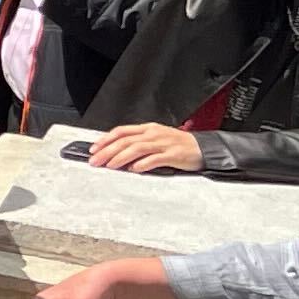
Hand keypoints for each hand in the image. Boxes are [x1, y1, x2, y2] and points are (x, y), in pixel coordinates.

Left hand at [83, 126, 202, 174]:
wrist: (204, 148)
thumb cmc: (179, 145)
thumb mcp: (156, 139)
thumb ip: (138, 144)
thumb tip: (116, 154)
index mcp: (148, 129)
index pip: (121, 131)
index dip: (105, 139)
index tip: (93, 149)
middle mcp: (154, 134)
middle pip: (125, 140)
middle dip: (107, 151)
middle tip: (95, 161)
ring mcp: (164, 143)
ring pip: (137, 148)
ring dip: (120, 157)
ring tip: (110, 166)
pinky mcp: (173, 155)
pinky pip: (155, 158)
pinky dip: (142, 164)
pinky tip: (134, 169)